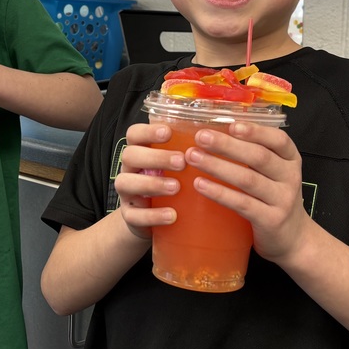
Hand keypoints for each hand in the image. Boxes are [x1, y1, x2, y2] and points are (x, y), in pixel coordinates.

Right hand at [112, 122, 182, 239]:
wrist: (154, 220)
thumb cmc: (171, 183)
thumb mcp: (177, 165)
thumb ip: (190, 148)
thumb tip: (223, 127)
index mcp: (141, 151)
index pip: (134, 134)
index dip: (147, 131)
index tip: (168, 132)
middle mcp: (130, 169)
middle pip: (129, 155)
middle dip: (155, 157)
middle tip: (182, 162)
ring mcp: (127, 193)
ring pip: (125, 183)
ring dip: (152, 184)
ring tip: (176, 187)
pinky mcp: (130, 216)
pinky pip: (134, 215)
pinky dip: (153, 215)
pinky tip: (172, 215)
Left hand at [184, 121, 310, 263]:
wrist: (293, 239)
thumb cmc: (274, 199)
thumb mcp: (273, 173)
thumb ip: (253, 154)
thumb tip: (215, 131)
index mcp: (290, 159)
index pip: (278, 139)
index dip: (255, 131)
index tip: (231, 124)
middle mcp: (290, 177)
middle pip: (259, 157)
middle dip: (227, 145)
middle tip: (201, 137)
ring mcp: (282, 200)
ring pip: (248, 180)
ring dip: (218, 166)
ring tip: (194, 157)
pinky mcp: (271, 220)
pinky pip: (242, 204)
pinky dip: (220, 193)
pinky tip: (200, 184)